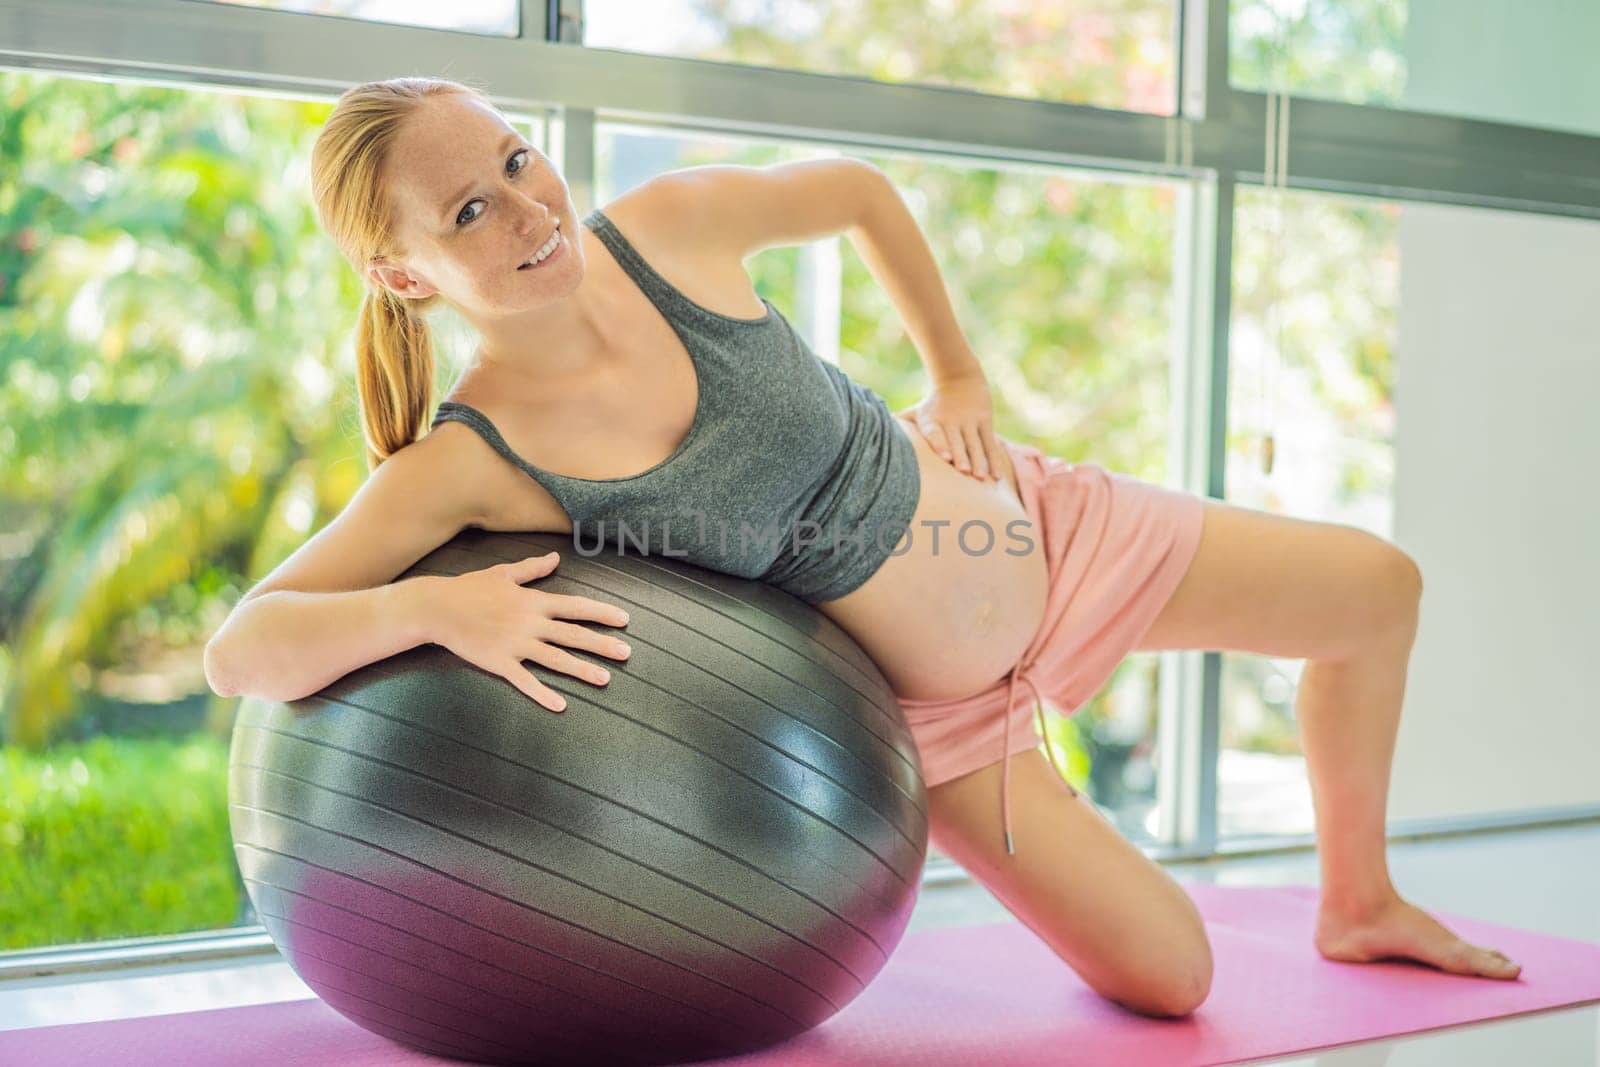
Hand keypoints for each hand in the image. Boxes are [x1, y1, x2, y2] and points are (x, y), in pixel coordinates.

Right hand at [433, 552, 631, 712]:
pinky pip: (525, 680)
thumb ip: (533, 568)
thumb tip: (555, 557)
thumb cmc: (469, 588)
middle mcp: (529, 623)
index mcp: (533, 601)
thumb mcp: (504, 573)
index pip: (575, 606)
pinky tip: (561, 705)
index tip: (624, 620)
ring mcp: (515, 644)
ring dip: (582, 669)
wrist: (437, 607)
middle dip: (602, 644)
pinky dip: (543, 693)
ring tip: (605, 679)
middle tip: (627, 653)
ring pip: (555, 659)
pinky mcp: (498, 662)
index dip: (602, 613)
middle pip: (573, 634)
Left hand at [894, 372, 1001, 481]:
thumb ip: (901, 423)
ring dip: (979, 461)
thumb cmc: (933, 404)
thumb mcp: (917, 411)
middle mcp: (951, 421)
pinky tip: (995, 476)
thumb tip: (873, 430)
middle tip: (964, 472)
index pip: (935, 433)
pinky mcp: (984, 422)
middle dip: (961, 456)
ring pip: (975, 444)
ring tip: (981, 478)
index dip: (939, 444)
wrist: (959, 377)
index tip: (945, 458)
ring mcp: (969, 422)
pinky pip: (989, 443)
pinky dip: (993, 460)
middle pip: (957, 442)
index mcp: (932, 421)